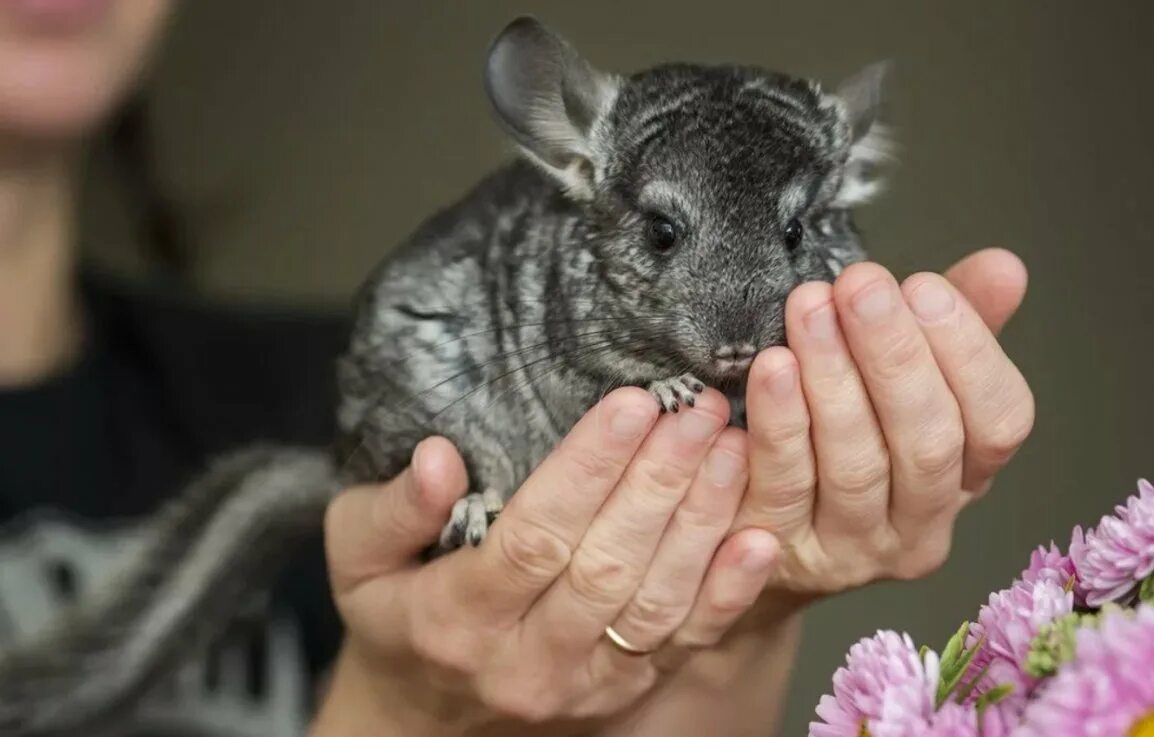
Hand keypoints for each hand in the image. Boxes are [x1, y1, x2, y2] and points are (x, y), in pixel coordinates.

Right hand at [313, 388, 778, 734]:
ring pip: (655, 603)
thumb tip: (436, 457)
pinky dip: (727, 594)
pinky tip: (760, 538)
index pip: (534, 538)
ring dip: (702, 522)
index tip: (633, 403)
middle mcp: (524, 662)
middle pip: (606, 566)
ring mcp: (581, 684)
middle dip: (660, 481)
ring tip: (731, 447)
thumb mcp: (358, 557)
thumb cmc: (393, 612)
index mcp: (454, 618)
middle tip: (699, 410)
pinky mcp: (623, 691)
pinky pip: (684, 644)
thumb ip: (391, 510)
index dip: (588, 471)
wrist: (424, 716)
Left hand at [735, 248, 1033, 603]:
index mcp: (968, 476)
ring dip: (832, 379)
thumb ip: (956, 323)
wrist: (754, 528)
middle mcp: (921, 525)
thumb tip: (1004, 267)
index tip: (924, 286)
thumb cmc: (844, 434)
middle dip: (894, 356)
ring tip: (809, 308)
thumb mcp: (905, 376)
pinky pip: (785, 484)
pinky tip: (771, 368)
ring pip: (856, 466)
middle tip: (860, 286)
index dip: (969, 353)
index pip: (999, 422)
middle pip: (928, 444)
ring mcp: (853, 548)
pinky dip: (780, 424)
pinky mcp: (783, 552)